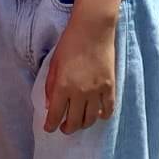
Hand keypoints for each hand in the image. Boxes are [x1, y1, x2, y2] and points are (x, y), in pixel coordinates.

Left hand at [44, 19, 116, 133]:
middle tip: (64, 127)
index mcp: (63, 86)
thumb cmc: (70, 43)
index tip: (49, 128)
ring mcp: (96, 91)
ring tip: (79, 122)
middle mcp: (80, 92)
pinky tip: (97, 115)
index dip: (51, 125)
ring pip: (91, 119)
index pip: (55, 115)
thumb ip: (50, 86)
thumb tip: (50, 105)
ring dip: (83, 124)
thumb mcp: (54, 64)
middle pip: (74, 121)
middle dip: (67, 128)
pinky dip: (102, 116)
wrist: (92, 29)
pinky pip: (108, 109)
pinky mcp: (110, 87)